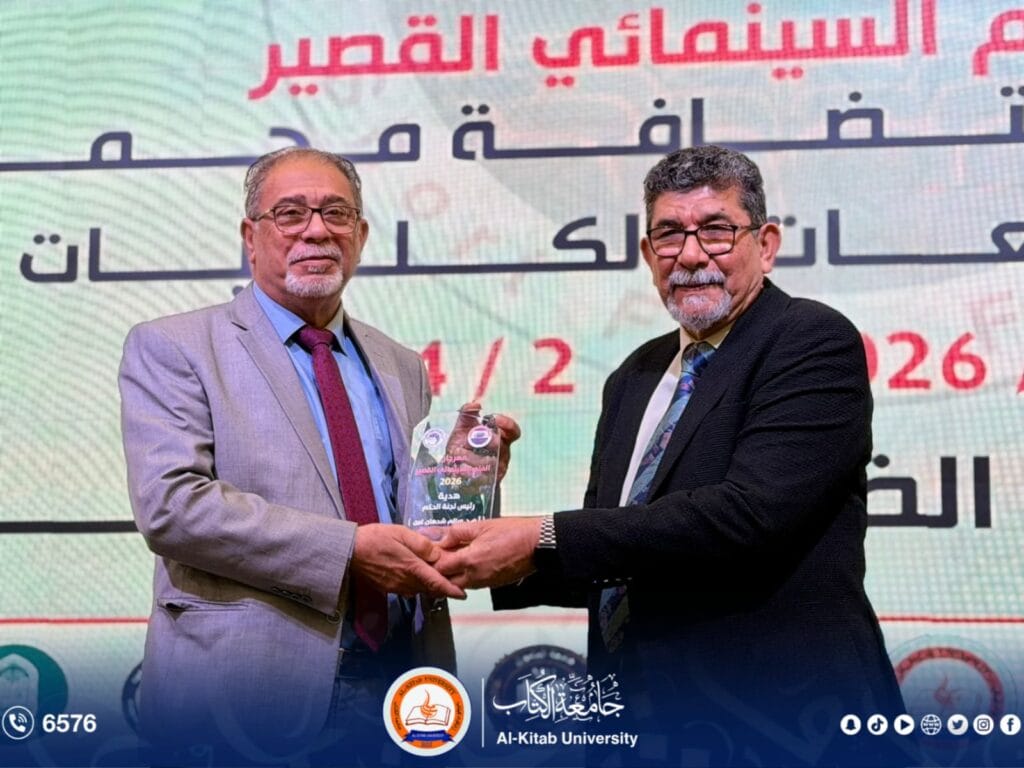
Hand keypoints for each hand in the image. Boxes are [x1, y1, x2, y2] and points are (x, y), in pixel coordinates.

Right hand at [351, 524, 465, 598]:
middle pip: (429, 588)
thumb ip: (422, 544)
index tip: (463, 595)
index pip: (436, 583)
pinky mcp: (388, 588)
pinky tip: (416, 574)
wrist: (349, 551)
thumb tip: (439, 555)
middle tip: (453, 579)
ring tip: (436, 575)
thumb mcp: (401, 533)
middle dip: (442, 586)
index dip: (451, 590)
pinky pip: (407, 589)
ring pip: (419, 589)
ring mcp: (396, 586)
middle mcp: (405, 582)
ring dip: (429, 585)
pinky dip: (416, 584)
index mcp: (412, 568)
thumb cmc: (376, 538)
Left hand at [435, 517, 540, 588]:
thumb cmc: (512, 532)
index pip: (440, 567)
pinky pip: (474, 584)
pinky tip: (471, 563)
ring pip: (460, 585)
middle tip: (441, 557)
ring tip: (456, 559)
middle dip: (442, 571)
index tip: (432, 551)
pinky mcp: (494, 585)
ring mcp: (485, 583)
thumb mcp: (482, 525)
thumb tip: (443, 539)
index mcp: (469, 560)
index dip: (434, 560)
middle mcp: (475, 576)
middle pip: (447, 581)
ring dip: (455, 575)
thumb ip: (458, 532)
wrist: (537, 545)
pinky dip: (468, 576)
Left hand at [456, 401, 520, 481]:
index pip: (513, 431)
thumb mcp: (462, 427)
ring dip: (470, 456)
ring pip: (488, 462)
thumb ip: (467, 413)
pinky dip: (465, 469)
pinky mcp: (487, 483)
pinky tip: (458, 466)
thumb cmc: (461, 445)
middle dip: (484, 440)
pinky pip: (478, 475)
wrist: (452, 470)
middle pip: (500, 445)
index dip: (507, 424)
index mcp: (501, 438)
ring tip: (458, 455)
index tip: (495, 418)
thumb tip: (475, 404)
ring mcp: (497, 469)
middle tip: (471, 439)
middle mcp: (503, 454)